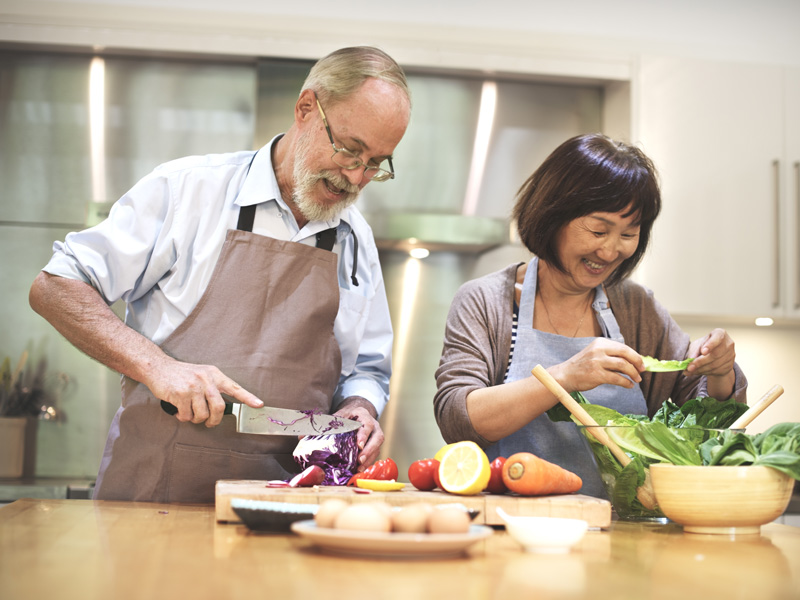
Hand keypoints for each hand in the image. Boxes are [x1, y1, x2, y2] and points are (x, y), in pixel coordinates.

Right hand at [148, 357, 262, 426]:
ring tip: (189, 413)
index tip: (259, 404)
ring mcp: (193, 387)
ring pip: (202, 415)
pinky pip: (187, 416)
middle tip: (208, 423)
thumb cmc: (182, 374)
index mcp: (214, 374)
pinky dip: (183, 418)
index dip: (248, 397)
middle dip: (214, 421)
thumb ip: (213, 386)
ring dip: (195, 419)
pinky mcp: (180, 394)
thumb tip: (222, 407)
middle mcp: (206, 379)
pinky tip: (179, 411)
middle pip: (219, 408)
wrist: (158, 367)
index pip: (234, 387)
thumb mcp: (202, 373)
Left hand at [334, 396, 384, 469]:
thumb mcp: (341, 415)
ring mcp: (376, 437)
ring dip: (369, 459)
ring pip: (377, 448)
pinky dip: (367, 463)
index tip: (359, 445)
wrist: (358, 414)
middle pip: (377, 438)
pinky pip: (374, 455)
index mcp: (365, 417)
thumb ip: (333, 422)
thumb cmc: (348, 416)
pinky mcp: (375, 446)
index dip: (364, 436)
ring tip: (359, 469)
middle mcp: (374, 427)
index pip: (367, 425)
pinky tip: (359, 470)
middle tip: (360, 460)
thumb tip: (316, 432)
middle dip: (369, 450)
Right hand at [548, 338, 643, 392]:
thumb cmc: (582, 366)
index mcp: (600, 342)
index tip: (641, 363)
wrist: (565, 375)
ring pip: (623, 365)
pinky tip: (629, 385)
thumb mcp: (595, 355)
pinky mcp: (596, 375)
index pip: (623, 347)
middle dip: (637, 362)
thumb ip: (611, 356)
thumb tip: (633, 362)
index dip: (635, 355)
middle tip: (642, 370)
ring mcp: (597, 362)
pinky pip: (617, 378)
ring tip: (637, 379)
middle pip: (625, 353)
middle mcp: (598, 350)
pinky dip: (626, 382)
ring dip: (633, 373)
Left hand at [685, 328, 735, 398]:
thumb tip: (691, 359)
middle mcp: (728, 344)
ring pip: (715, 365)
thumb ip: (695, 350)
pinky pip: (716, 371)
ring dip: (700, 369)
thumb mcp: (698, 344)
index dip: (710, 345)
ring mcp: (731, 355)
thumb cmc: (704, 346)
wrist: (714, 354)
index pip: (717, 338)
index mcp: (720, 334)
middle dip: (700, 362)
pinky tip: (697, 372)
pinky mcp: (729, 366)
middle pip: (715, 354)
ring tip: (690, 371)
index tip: (703, 352)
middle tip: (689, 367)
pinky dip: (704, 372)